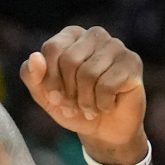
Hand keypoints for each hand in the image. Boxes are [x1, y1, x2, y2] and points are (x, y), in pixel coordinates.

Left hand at [20, 25, 146, 162]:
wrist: (103, 130)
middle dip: (68, 91)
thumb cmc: (72, 106)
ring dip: (85, 101)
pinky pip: (107, 84)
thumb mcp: (44, 95)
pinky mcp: (132, 62)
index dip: (50, 79)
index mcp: (71, 35)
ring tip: (89, 108)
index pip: (52, 49)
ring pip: (89, 73)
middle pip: (70, 60)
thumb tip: (34, 57)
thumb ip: (32, 76)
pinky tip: (107, 105)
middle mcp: (94, 35)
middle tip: (72, 106)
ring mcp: (116, 46)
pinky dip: (102, 103)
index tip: (54, 98)